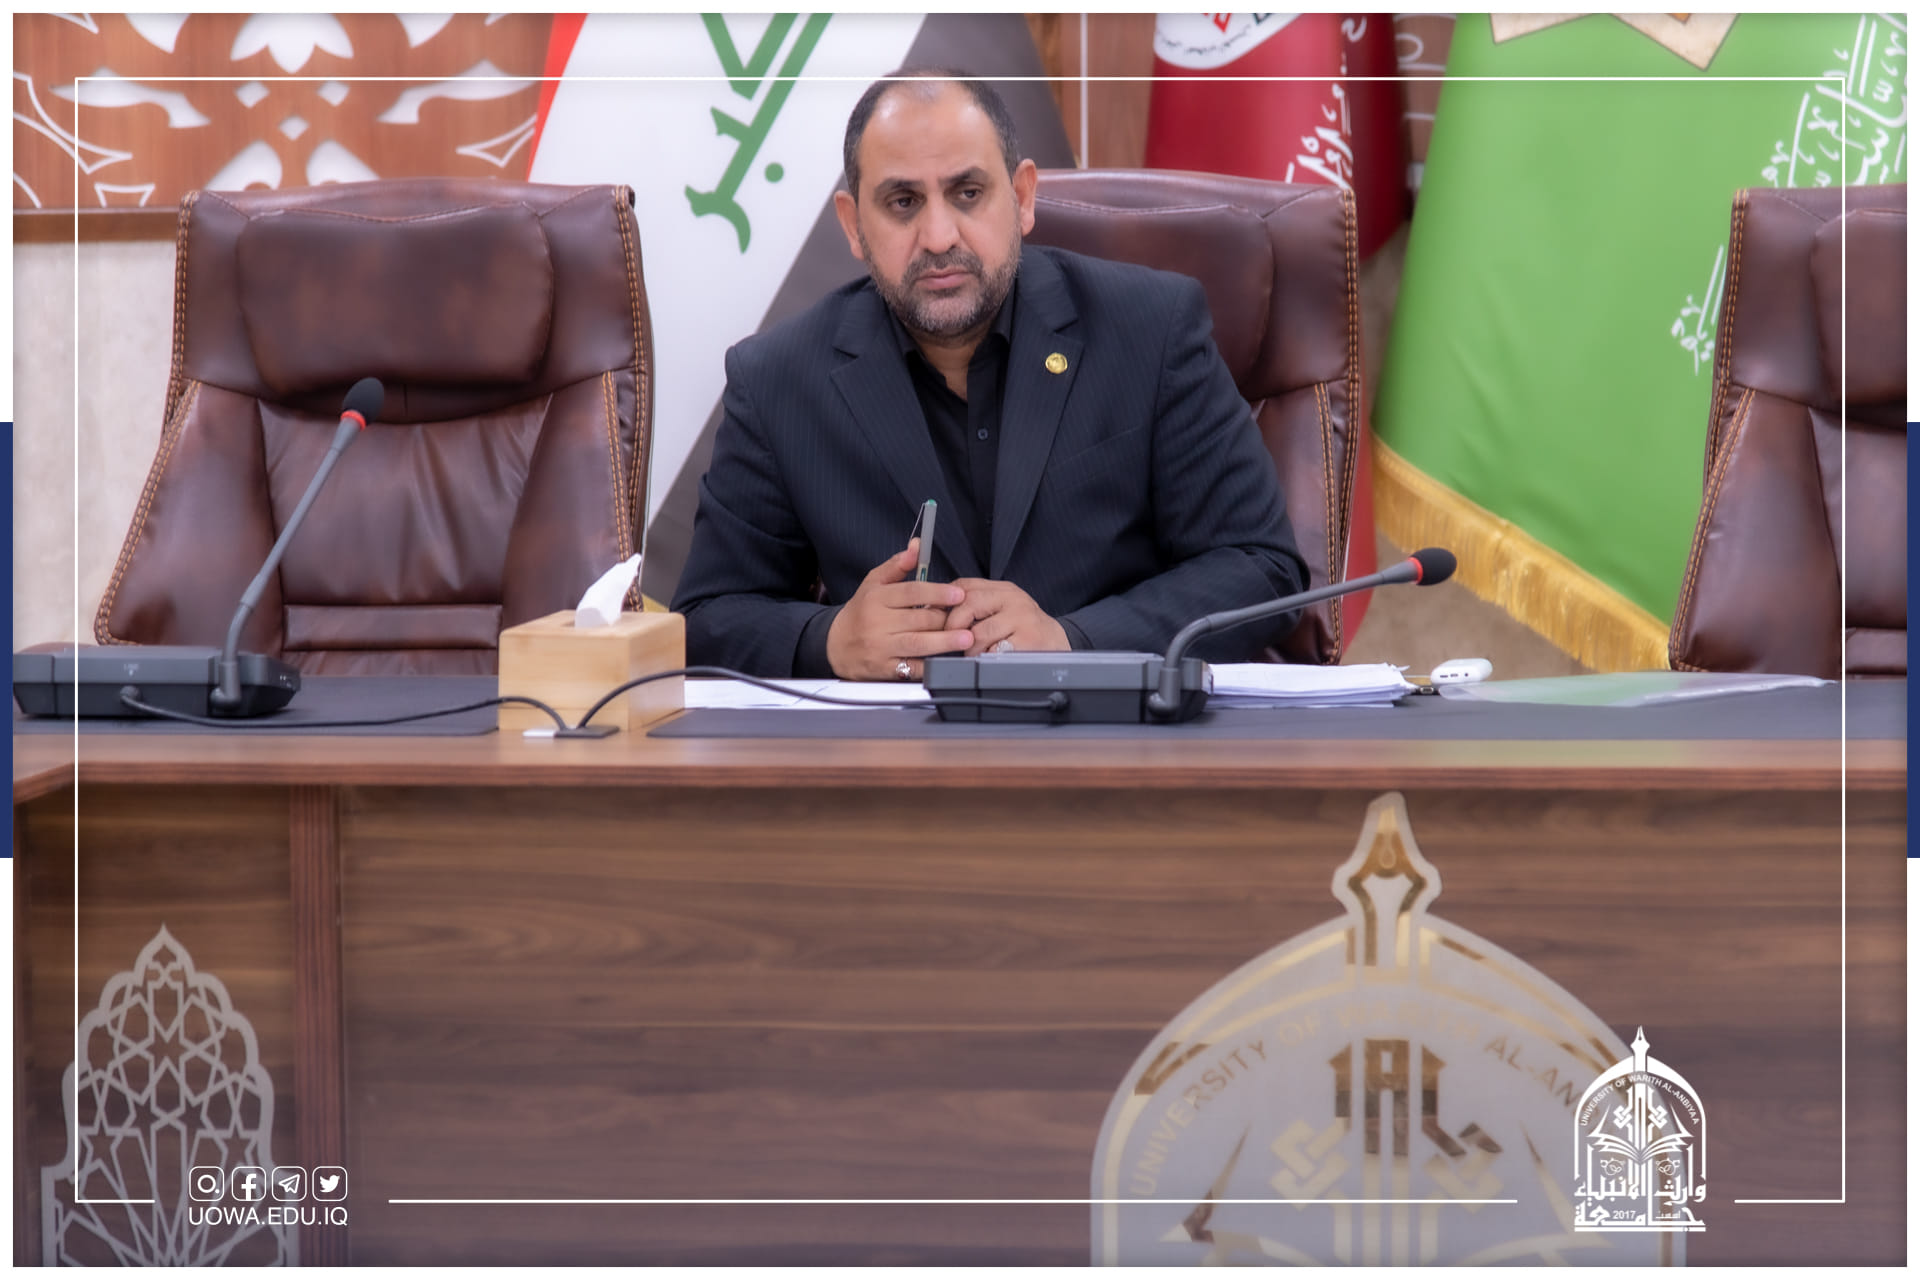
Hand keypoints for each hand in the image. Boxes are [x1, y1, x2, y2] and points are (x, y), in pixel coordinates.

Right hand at [825, 539, 974, 680]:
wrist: (833, 646)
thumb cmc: (859, 613)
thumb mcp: (872, 584)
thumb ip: (896, 566)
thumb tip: (916, 546)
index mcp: (876, 598)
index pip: (911, 592)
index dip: (938, 593)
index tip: (958, 594)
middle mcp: (877, 623)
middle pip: (919, 619)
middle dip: (945, 619)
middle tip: (966, 618)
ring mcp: (880, 647)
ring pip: (917, 643)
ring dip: (944, 642)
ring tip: (966, 638)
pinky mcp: (883, 669)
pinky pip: (910, 668)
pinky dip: (929, 665)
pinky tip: (946, 661)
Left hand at [946, 578, 1069, 655]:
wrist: (1058, 644)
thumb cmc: (1023, 629)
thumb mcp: (1001, 610)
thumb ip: (974, 607)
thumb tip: (934, 615)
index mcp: (1002, 589)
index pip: (963, 586)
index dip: (945, 603)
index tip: (937, 619)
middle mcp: (1012, 599)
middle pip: (969, 604)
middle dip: (953, 627)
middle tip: (953, 641)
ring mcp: (1022, 618)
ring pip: (979, 633)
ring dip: (971, 649)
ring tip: (976, 654)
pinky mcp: (1029, 640)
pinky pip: (995, 652)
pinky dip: (988, 659)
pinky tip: (993, 658)